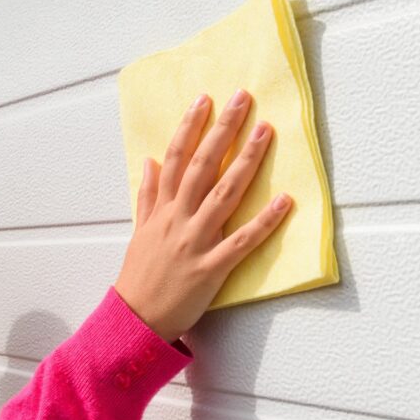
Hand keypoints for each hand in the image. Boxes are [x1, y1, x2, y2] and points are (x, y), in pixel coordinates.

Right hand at [115, 89, 291, 341]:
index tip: (205, 100)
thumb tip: (150, 161)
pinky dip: (264, 221)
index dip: (190, 126)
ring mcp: (194, 241)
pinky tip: (285, 201)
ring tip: (265, 132)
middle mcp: (178, 218)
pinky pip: (242, 241)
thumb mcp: (139, 230)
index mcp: (161, 209)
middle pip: (202, 165)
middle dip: (223, 129)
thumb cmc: (140, 277)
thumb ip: (147, 195)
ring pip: (223, 194)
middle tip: (243, 99)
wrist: (135, 320)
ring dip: (246, 161)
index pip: (176, 157)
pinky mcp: (211, 268)